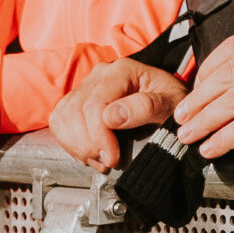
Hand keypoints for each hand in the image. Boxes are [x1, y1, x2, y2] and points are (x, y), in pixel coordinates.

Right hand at [49, 57, 185, 173]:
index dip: (98, 134)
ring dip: (77, 144)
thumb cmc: (174, 102)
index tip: (112, 157)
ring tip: (99, 160)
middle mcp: (100, 75)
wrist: (171, 103)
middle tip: (107, 162)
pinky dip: (69, 141)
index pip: (95, 103)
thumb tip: (111, 116)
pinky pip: (59, 121)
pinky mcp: (78, 101)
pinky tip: (88, 154)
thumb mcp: (173, 104)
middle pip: (76, 111)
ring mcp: (86, 87)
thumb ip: (147, 107)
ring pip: (63, 116)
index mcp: (122, 71)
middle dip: (88, 143)